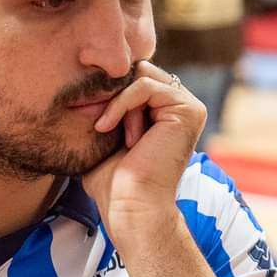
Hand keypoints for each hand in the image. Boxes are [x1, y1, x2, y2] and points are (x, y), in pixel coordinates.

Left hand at [82, 62, 204, 250]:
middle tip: (105, 128)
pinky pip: (144, 85)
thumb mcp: (105, 136)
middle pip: (138, 70)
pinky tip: (109, 128)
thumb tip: (87, 83)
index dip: (110, 93)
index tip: (95, 121)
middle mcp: (181, 106)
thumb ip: (107, 107)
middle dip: (115, 95)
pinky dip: (121, 104)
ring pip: (141, 75)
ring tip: (115, 135)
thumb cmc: (113, 182)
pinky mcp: (188, 109)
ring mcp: (188, 106)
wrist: (129, 206)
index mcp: (165, 111)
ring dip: (119, 104)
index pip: (133, 77)